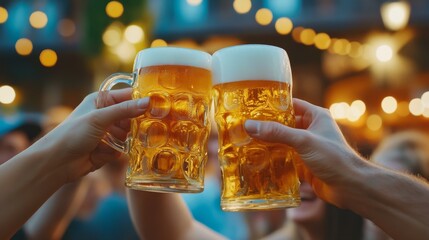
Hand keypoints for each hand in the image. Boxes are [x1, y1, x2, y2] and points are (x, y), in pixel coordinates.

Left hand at [35, 89, 147, 182]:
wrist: (56, 163)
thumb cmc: (72, 134)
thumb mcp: (99, 118)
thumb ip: (125, 110)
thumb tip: (148, 102)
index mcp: (101, 101)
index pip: (128, 96)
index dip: (142, 99)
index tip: (158, 104)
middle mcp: (105, 115)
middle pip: (132, 116)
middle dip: (133, 124)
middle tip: (136, 127)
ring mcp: (107, 132)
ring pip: (129, 134)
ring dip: (123, 140)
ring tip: (111, 142)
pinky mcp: (108, 149)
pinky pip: (123, 148)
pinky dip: (115, 152)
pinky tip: (101, 153)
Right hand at [244, 98, 365, 207]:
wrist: (350, 187)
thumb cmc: (334, 158)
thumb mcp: (304, 141)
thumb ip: (277, 133)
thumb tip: (250, 125)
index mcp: (316, 116)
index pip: (291, 105)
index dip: (273, 105)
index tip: (254, 107)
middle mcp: (311, 130)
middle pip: (284, 125)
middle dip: (267, 127)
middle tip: (245, 127)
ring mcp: (307, 148)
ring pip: (283, 142)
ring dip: (268, 144)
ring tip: (247, 143)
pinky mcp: (304, 164)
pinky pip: (285, 159)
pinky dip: (273, 160)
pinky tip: (258, 161)